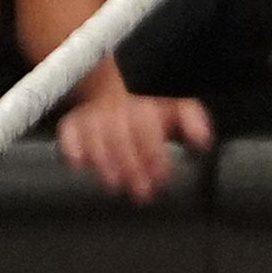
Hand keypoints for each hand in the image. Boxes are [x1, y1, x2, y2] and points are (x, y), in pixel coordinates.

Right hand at [53, 70, 207, 201]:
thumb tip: (203, 140)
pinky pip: (68, 132)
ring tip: (115, 184)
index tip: (161, 177)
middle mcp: (117, 107)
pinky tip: (78, 164)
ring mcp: (93, 114)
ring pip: (96, 137)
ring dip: (105, 162)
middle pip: (122, 137)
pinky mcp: (73, 121)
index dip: (155, 155)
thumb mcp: (177, 103)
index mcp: (144, 103)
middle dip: (132, 167)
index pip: (148, 129)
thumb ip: (192, 120)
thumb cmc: (148, 102)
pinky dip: (71, 148)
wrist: (112, 81)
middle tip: (142, 191)